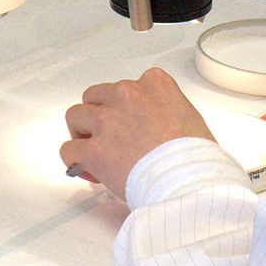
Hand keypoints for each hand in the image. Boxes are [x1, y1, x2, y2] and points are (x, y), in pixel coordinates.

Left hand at [62, 68, 214, 200]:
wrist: (188, 180)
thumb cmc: (196, 156)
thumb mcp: (192, 118)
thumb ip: (169, 113)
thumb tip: (162, 130)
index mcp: (155, 85)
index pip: (129, 86)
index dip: (124, 107)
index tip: (129, 123)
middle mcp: (128, 96)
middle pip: (97, 96)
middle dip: (98, 115)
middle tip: (107, 135)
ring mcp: (108, 121)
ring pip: (76, 116)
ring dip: (81, 133)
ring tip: (91, 149)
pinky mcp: (94, 149)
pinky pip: (69, 149)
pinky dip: (73, 160)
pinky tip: (85, 168)